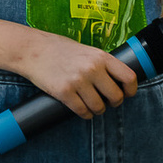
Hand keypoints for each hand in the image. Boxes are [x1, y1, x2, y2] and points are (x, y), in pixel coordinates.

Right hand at [19, 34, 137, 118]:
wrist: (31, 49)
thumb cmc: (57, 48)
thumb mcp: (85, 50)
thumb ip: (100, 63)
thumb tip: (116, 80)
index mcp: (100, 56)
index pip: (128, 77)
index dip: (131, 90)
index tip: (127, 93)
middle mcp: (92, 69)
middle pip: (116, 96)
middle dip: (113, 102)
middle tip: (107, 102)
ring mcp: (78, 81)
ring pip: (99, 107)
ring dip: (97, 110)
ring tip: (92, 105)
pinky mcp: (64, 93)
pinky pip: (82, 111)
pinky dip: (84, 114)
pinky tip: (81, 109)